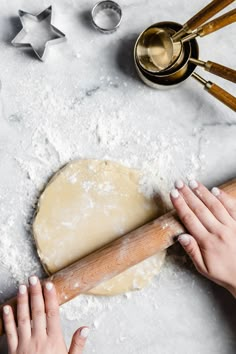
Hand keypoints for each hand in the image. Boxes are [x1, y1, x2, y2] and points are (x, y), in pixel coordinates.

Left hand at [3, 276, 88, 353]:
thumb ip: (77, 345)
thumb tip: (85, 328)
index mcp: (53, 341)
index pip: (52, 314)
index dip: (51, 298)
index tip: (49, 284)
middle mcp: (38, 340)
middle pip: (37, 312)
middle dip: (35, 294)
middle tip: (34, 279)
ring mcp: (24, 345)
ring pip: (23, 319)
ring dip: (22, 302)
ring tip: (22, 287)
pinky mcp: (13, 351)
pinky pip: (9, 333)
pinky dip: (7, 319)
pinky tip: (7, 308)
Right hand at [170, 180, 235, 296]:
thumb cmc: (225, 273)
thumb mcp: (204, 268)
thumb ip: (192, 251)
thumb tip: (181, 236)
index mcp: (207, 242)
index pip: (189, 219)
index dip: (180, 204)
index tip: (173, 194)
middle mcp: (219, 231)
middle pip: (199, 209)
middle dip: (187, 194)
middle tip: (179, 183)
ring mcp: (232, 226)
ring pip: (215, 205)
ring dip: (202, 192)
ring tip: (193, 182)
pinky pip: (232, 207)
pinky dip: (224, 198)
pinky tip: (215, 190)